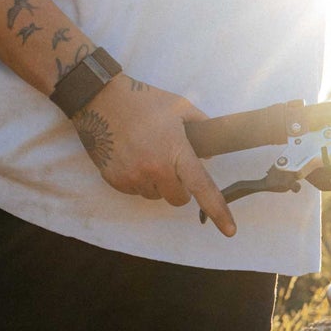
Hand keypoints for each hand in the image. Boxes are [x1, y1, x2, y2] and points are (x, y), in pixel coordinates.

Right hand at [72, 74, 236, 236]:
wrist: (101, 99)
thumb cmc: (144, 101)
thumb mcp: (180, 107)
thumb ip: (201, 128)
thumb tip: (209, 155)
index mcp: (175, 151)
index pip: (202, 187)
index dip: (218, 210)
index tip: (230, 231)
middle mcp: (154, 168)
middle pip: (178, 199)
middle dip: (180, 188)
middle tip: (171, 165)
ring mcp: (133, 176)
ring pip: (155, 196)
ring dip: (156, 183)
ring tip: (147, 154)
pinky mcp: (115, 180)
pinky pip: (135, 191)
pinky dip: (137, 179)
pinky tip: (132, 156)